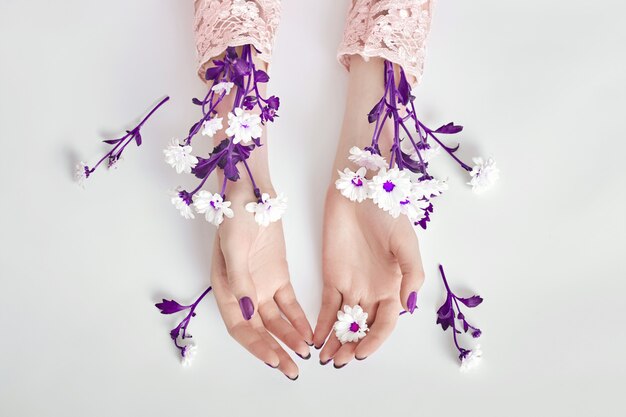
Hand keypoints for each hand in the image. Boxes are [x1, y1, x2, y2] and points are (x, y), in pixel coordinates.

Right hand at [210, 187, 313, 378]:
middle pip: (259, 330)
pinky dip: (298, 319)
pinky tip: (309, 332)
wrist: (251, 191)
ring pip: (276, 320)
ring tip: (305, 354)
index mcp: (225, 290)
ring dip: (289, 337)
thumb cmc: (234, 215)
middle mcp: (242, 292)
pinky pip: (289, 304)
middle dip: (275, 350)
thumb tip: (246, 312)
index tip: (274, 359)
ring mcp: (261, 284)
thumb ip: (240, 281)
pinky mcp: (278, 275)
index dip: (256, 346)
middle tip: (292, 369)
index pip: (240, 328)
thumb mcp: (233, 247)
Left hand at [313, 187, 423, 366]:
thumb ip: (411, 274)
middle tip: (339, 361)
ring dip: (337, 341)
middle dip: (352, 347)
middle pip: (363, 327)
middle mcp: (372, 290)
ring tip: (327, 358)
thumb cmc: (387, 212)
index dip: (375, 340)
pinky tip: (316, 339)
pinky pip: (326, 305)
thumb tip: (410, 306)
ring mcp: (351, 284)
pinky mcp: (331, 276)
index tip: (362, 353)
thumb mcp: (406, 242)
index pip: (385, 322)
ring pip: (344, 321)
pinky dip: (322, 323)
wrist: (359, 189)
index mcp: (394, 286)